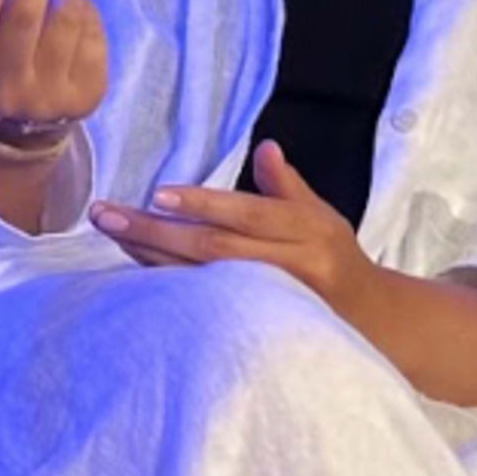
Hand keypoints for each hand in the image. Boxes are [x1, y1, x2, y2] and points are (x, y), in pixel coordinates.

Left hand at [88, 139, 375, 312]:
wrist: (369, 320)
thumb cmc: (334, 257)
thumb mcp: (319, 215)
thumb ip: (286, 185)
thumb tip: (266, 148)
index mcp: (308, 231)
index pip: (248, 214)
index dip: (203, 204)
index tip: (156, 194)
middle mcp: (293, 266)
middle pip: (214, 249)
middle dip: (155, 231)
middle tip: (106, 214)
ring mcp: (274, 303)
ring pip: (202, 279)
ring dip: (150, 257)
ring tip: (112, 234)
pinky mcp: (256, 327)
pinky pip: (204, 304)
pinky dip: (168, 285)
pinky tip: (135, 269)